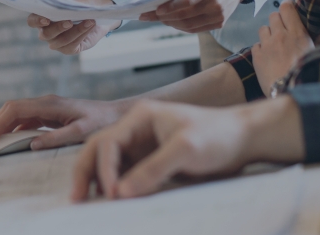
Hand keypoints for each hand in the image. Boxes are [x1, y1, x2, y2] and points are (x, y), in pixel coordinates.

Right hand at [0, 94, 130, 149]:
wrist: (117, 114)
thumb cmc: (103, 122)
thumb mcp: (82, 132)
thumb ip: (57, 137)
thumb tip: (32, 144)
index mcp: (50, 104)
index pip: (16, 109)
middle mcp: (46, 102)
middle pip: (12, 108)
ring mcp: (48, 107)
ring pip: (17, 112)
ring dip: (2, 125)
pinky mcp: (51, 113)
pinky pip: (26, 118)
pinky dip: (14, 128)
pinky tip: (9, 139)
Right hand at [28, 0, 117, 53]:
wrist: (94, 17)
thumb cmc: (79, 8)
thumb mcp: (74, 4)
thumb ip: (69, 6)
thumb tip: (71, 8)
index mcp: (42, 19)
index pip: (32, 21)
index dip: (37, 21)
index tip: (47, 19)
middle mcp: (46, 33)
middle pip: (46, 34)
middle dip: (58, 28)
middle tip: (69, 22)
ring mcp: (56, 43)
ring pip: (62, 40)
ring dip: (77, 30)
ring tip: (89, 21)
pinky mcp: (68, 49)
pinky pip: (73, 45)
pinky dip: (82, 33)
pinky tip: (90, 25)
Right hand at [70, 97, 306, 201]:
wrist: (243, 138)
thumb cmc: (218, 135)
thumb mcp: (187, 149)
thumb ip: (154, 169)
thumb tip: (123, 192)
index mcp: (140, 117)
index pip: (109, 142)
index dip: (104, 169)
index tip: (112, 194)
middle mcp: (136, 129)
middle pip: (99, 149)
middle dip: (86, 172)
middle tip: (76, 199)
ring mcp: (142, 145)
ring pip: (108, 163)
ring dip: (97, 181)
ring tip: (87, 203)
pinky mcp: (151, 161)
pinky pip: (125, 174)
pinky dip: (115, 186)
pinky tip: (112, 200)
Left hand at [139, 0, 249, 32]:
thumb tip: (162, 2)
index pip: (188, 1)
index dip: (171, 7)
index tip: (156, 9)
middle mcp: (216, 4)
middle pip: (186, 16)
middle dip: (165, 17)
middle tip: (150, 15)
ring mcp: (219, 16)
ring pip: (189, 25)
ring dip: (171, 23)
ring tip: (159, 19)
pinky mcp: (220, 23)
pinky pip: (197, 29)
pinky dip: (182, 27)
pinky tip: (173, 22)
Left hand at [252, 0, 314, 93]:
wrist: (290, 92)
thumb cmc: (308, 75)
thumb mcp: (314, 54)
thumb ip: (306, 39)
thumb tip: (304, 33)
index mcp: (297, 33)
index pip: (287, 8)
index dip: (286, 7)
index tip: (288, 10)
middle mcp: (280, 35)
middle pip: (273, 16)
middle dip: (277, 21)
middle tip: (282, 32)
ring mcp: (267, 45)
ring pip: (263, 29)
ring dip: (268, 34)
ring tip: (274, 46)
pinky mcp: (257, 56)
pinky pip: (256, 45)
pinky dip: (261, 49)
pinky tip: (267, 57)